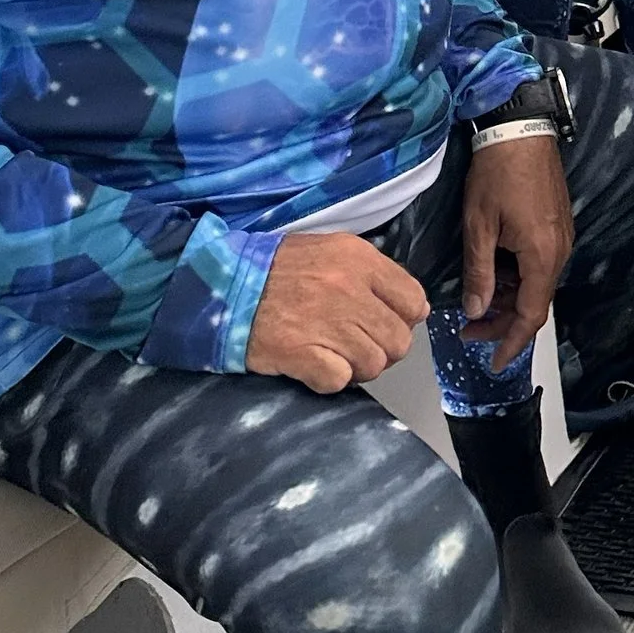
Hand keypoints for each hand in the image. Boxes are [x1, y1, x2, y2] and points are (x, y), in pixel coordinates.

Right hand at [245, 229, 428, 392]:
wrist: (220, 285)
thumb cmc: (275, 269)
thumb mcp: (328, 251)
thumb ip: (371, 275)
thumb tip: (410, 307)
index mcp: (358, 260)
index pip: (413, 301)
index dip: (402, 319)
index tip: (383, 324)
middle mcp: (348, 289)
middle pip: (398, 340)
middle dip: (381, 350)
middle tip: (356, 347)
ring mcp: (326, 322)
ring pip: (374, 364)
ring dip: (356, 368)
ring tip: (332, 355)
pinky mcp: (302, 354)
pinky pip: (340, 381)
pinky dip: (329, 380)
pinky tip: (313, 365)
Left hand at [459, 134, 572, 365]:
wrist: (521, 128)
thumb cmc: (497, 173)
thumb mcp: (479, 226)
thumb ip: (479, 273)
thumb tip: (476, 311)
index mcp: (542, 257)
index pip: (531, 316)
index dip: (511, 343)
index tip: (493, 362)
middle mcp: (559, 252)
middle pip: (534, 303)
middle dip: (502, 321)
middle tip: (467, 329)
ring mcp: (561, 238)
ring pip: (536, 284)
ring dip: (508, 298)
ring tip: (474, 299)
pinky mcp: (556, 225)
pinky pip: (538, 264)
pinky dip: (516, 278)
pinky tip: (493, 273)